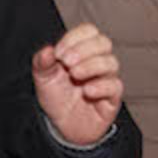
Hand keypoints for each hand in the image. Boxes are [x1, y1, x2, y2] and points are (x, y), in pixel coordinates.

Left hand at [32, 23, 123, 145]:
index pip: (88, 31)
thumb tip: (47, 50)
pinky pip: (115, 86)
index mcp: (81, 52)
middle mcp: (96, 62)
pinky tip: (87, 91)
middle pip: (103, 42)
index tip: (58, 53)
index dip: (74, 38)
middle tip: (67, 62)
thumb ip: (42, 63)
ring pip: (111, 63)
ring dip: (91, 66)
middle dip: (84, 50)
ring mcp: (106, 79)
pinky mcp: (112, 98)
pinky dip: (101, 86)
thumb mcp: (43, 78)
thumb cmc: (56, 97)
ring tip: (75, 75)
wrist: (61, 126)